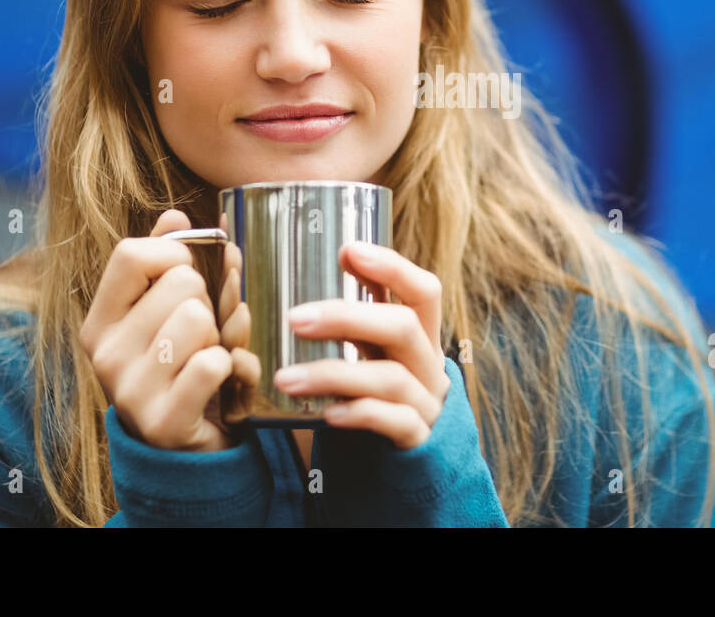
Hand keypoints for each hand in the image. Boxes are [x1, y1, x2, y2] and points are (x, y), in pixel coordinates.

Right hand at [79, 209, 259, 450]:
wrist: (189, 450)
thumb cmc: (181, 367)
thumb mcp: (166, 313)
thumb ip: (167, 262)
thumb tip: (175, 213)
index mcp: (99, 322)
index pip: (132, 254)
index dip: (176, 252)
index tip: (189, 273)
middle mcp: (105, 354)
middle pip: (181, 283)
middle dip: (208, 301)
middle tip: (204, 332)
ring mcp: (130, 390)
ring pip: (199, 319)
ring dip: (221, 336)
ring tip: (211, 356)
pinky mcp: (164, 420)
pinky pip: (215, 363)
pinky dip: (235, 368)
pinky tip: (226, 382)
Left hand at [273, 242, 451, 448]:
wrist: (403, 463)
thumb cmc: (380, 396)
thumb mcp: (376, 353)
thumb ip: (360, 318)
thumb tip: (332, 261)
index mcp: (421, 336)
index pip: (423, 291)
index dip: (392, 267)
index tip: (348, 249)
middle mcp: (429, 365)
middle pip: (402, 327)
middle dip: (347, 317)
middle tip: (295, 318)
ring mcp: (426, 404)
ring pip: (390, 379)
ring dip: (334, 374)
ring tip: (285, 379)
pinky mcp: (418, 441)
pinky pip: (395, 423)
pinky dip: (361, 414)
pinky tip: (328, 414)